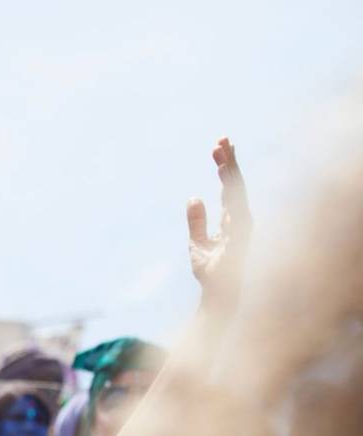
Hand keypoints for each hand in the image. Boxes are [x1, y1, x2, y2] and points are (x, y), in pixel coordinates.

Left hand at [187, 137, 252, 310]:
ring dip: (230, 173)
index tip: (216, 146)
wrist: (216, 296)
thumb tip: (193, 198)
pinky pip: (236, 211)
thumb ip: (196, 221)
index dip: (224, 168)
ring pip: (237, 193)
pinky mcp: (240, 238)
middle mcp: (241, 220)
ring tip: (222, 152)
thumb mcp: (197, 243)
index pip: (229, 188)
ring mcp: (242, 228)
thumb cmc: (211, 273)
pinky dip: (232, 195)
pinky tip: (226, 180)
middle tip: (222, 138)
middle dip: (230, 161)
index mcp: (232, 219)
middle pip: (236, 185)